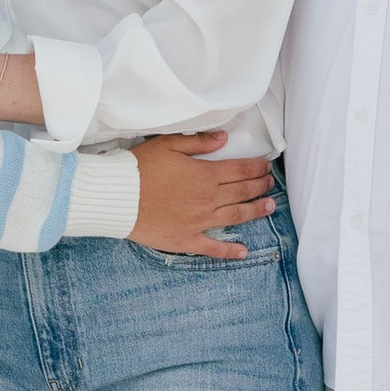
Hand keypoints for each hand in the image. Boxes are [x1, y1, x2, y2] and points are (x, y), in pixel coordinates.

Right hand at [128, 134, 279, 261]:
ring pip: (236, 217)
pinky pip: (213, 248)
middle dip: (260, 186)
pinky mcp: (187, 240)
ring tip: (270, 207)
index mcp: (204, 175)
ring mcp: (199, 222)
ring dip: (255, 211)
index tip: (266, 166)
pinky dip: (230, 251)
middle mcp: (207, 199)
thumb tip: (223, 138)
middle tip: (270, 184)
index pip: (239, 170)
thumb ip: (199, 142)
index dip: (256, 168)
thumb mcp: (168, 144)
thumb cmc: (140, 168)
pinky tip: (243, 251)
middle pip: (242, 192)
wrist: (119, 197)